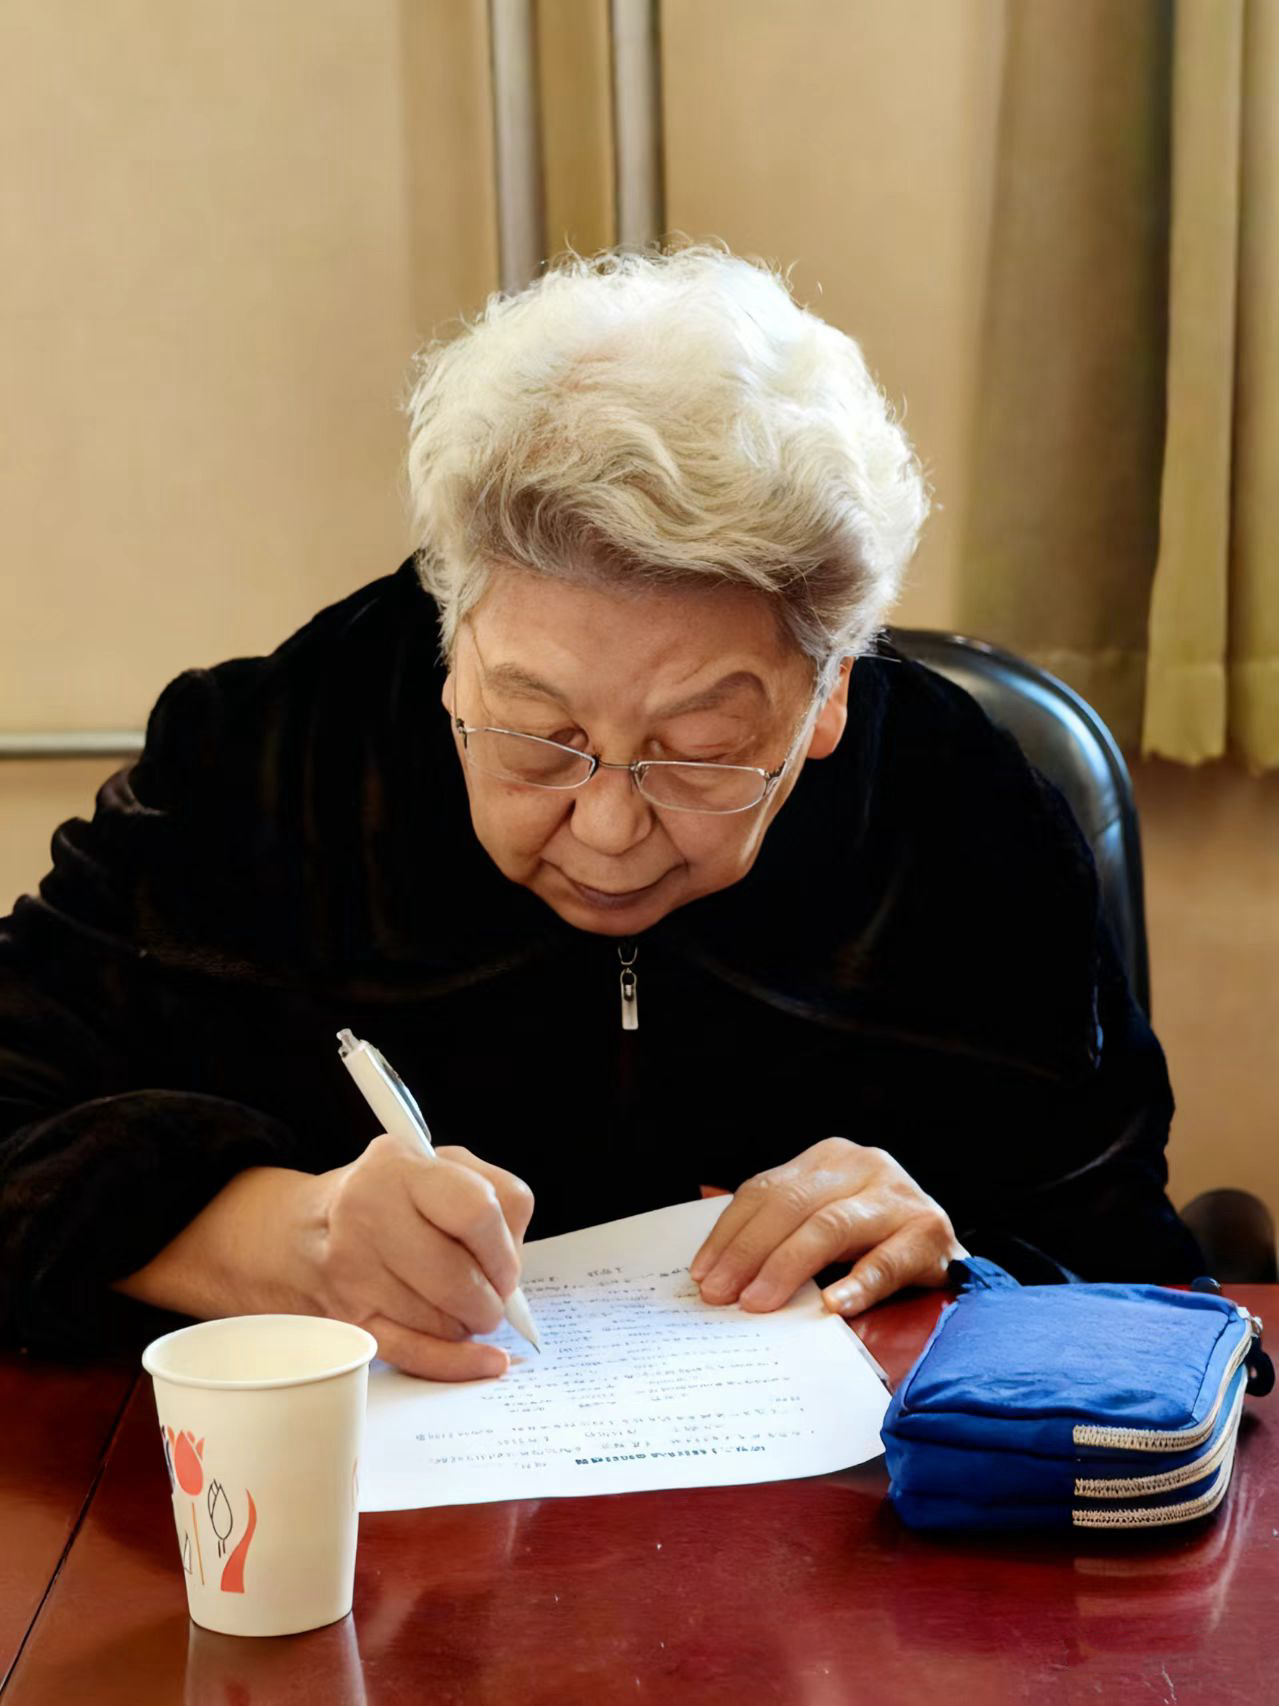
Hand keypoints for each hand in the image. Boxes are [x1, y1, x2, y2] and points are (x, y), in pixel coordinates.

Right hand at [303, 1135, 534, 1380]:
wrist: (297, 1232)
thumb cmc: (386, 1196)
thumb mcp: (437, 1165)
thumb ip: (493, 1195)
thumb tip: (513, 1265)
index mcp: (398, 1167)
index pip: (475, 1212)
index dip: (503, 1250)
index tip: (507, 1267)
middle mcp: (366, 1214)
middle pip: (456, 1278)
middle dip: (490, 1299)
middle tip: (493, 1298)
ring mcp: (351, 1271)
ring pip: (440, 1321)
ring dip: (466, 1323)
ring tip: (461, 1306)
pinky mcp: (346, 1319)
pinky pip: (415, 1354)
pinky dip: (456, 1362)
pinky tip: (481, 1359)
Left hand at [689, 1138, 963, 1317]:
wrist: (947, 1262)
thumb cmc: (874, 1243)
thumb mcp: (821, 1220)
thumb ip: (774, 1221)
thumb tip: (702, 1215)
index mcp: (829, 1159)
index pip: (765, 1190)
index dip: (729, 1233)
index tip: (702, 1273)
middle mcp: (864, 1165)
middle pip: (791, 1205)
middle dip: (748, 1252)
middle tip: (720, 1294)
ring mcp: (899, 1196)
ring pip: (830, 1226)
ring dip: (788, 1267)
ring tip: (758, 1303)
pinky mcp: (930, 1233)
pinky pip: (887, 1261)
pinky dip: (858, 1285)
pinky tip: (834, 1306)